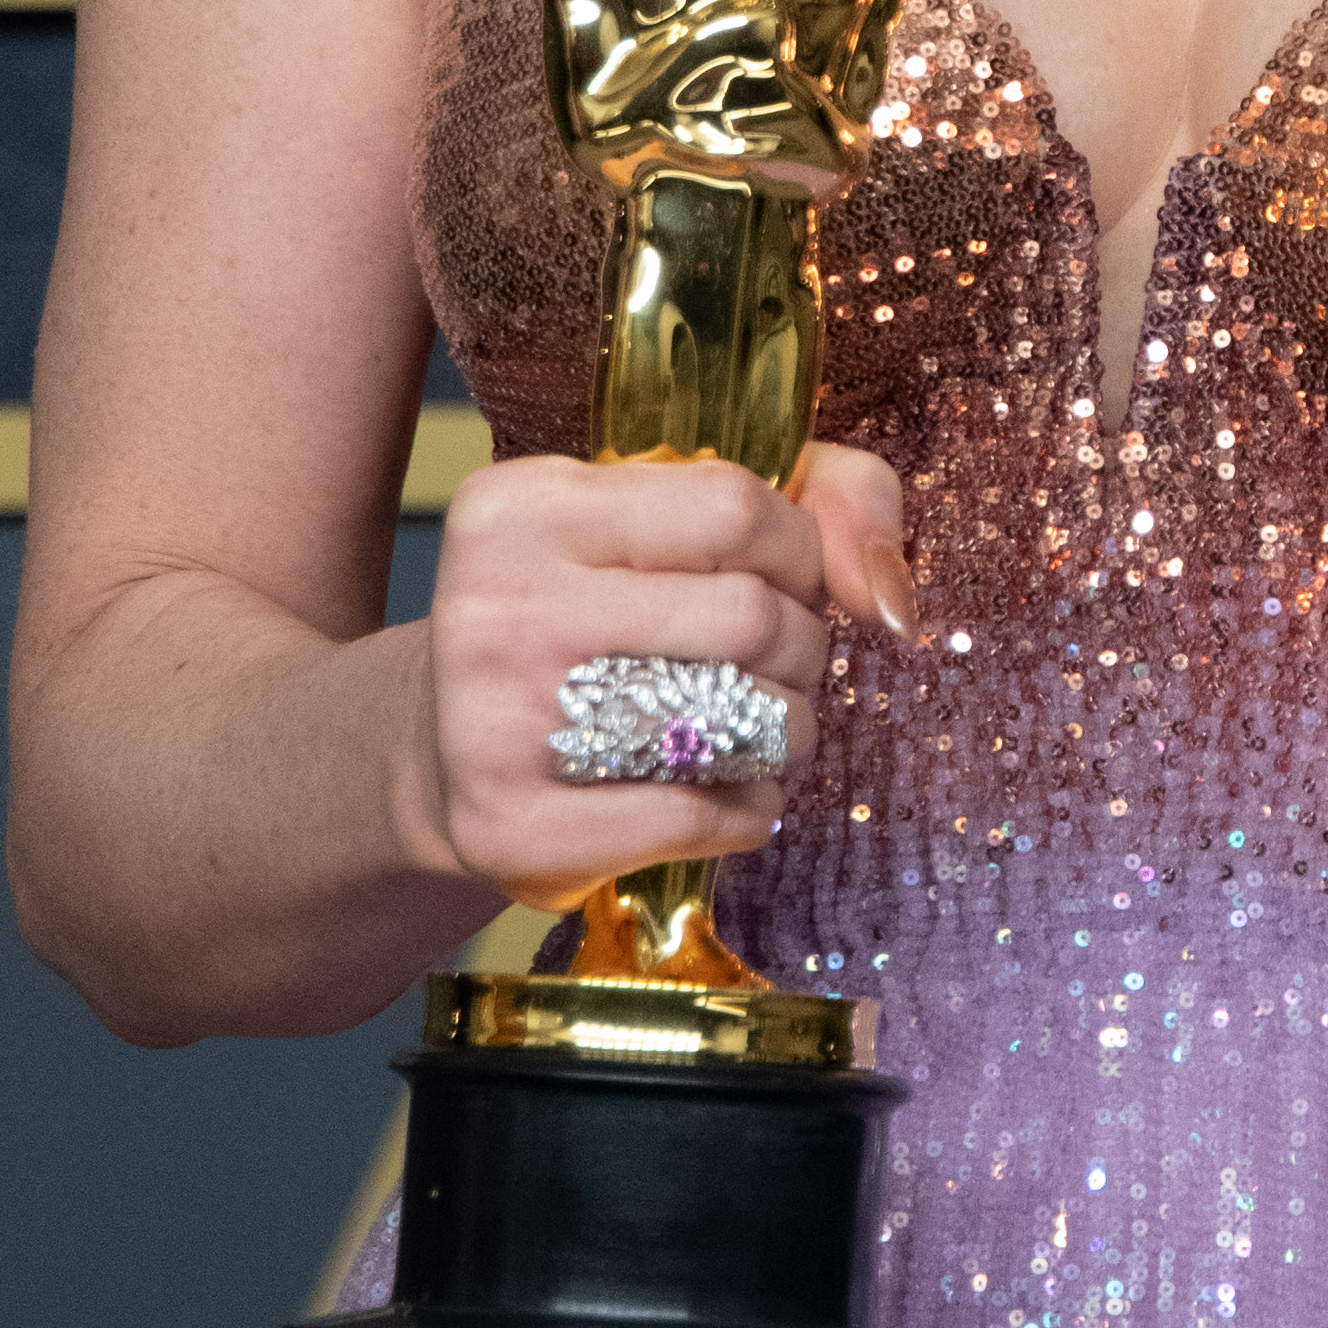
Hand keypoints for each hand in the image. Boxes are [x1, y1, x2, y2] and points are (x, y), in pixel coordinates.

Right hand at [403, 439, 913, 902]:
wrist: (439, 752)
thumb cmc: (589, 612)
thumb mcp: (668, 513)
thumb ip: (824, 498)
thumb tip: (888, 595)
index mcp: (523, 506)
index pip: (733, 506)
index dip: (798, 549)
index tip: (785, 576)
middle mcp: (495, 607)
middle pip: (748, 617)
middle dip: (801, 644)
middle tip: (779, 661)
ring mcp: (494, 724)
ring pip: (739, 718)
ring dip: (789, 728)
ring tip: (761, 723)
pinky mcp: (512, 829)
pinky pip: (702, 816)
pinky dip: (753, 808)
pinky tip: (733, 791)